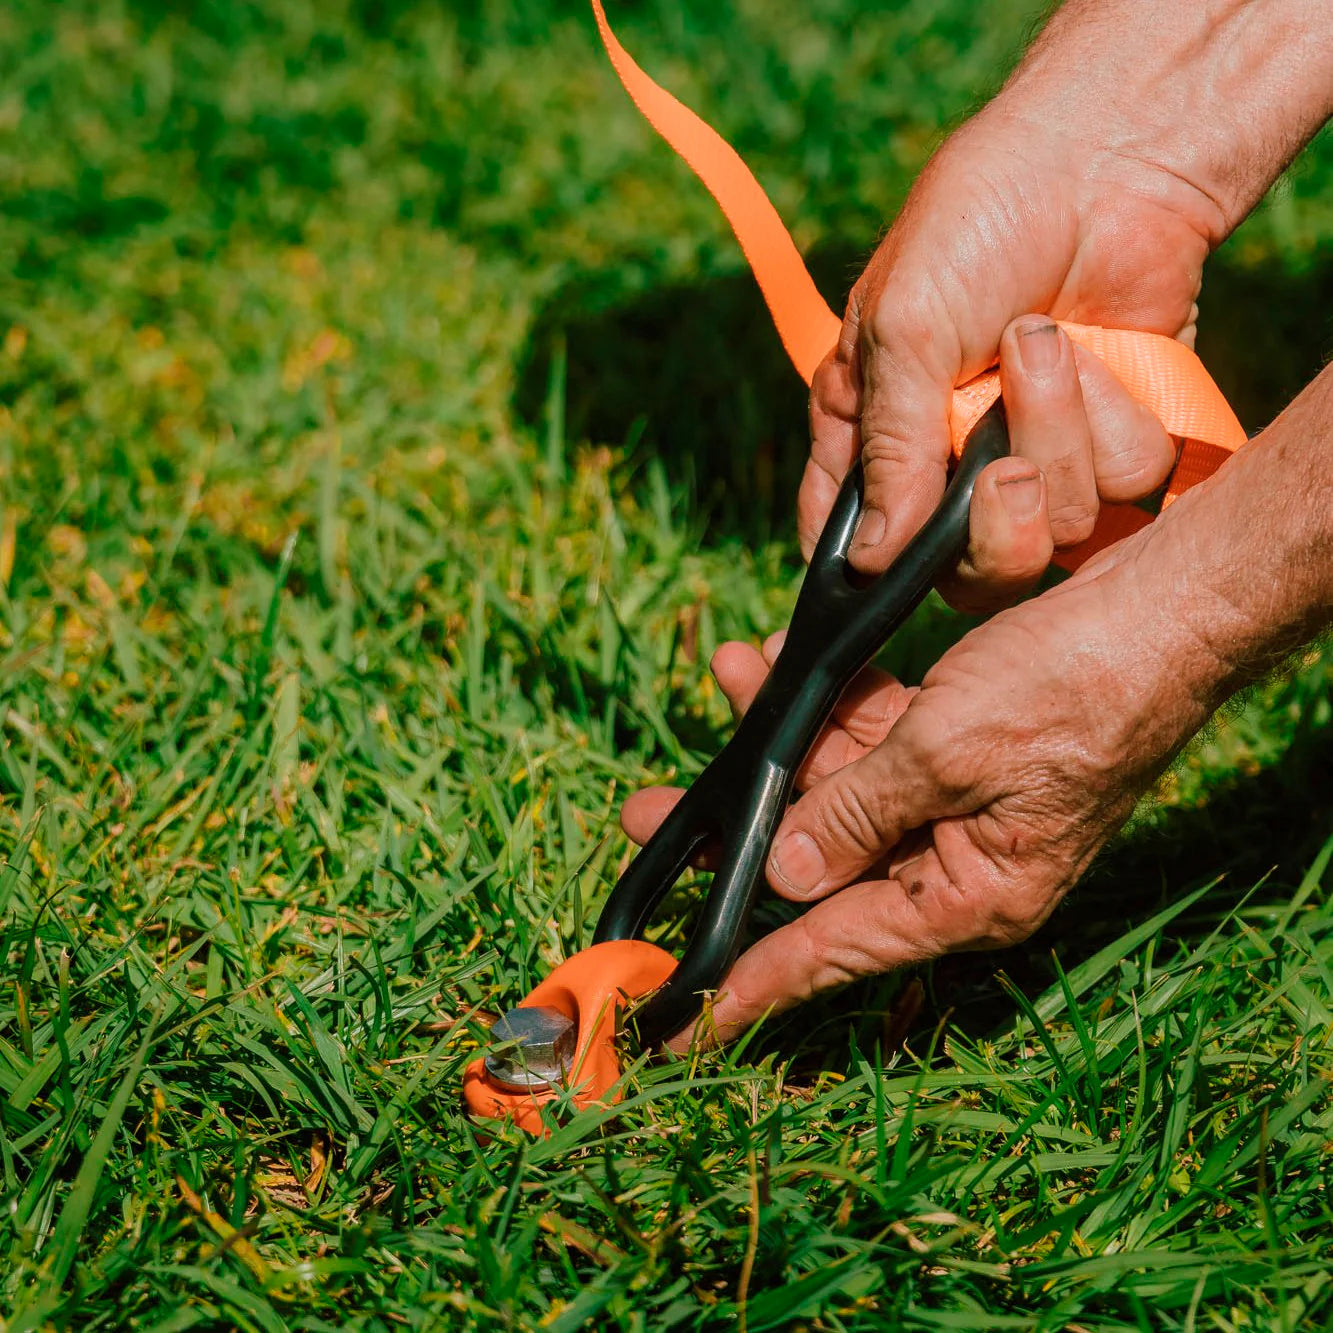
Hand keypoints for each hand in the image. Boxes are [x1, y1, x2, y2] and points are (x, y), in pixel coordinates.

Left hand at [621, 532, 1222, 1046]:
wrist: (1161, 615)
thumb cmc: (1073, 693)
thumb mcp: (945, 755)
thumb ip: (853, 815)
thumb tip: (782, 873)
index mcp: (963, 897)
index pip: (832, 953)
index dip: (749, 984)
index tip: (677, 1021)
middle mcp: (952, 863)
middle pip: (815, 861)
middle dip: (733, 826)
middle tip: (645, 814)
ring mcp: (951, 804)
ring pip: (834, 786)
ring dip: (778, 738)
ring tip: (730, 674)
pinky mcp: (952, 748)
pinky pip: (871, 736)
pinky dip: (833, 702)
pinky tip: (787, 660)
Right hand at [804, 101, 1223, 606]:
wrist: (1106, 161)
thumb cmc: (975, 226)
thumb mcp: (903, 330)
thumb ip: (890, 452)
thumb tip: (870, 562)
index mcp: (873, 439)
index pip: (849, 545)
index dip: (866, 579)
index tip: (888, 577)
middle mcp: (951, 466)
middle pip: (967, 576)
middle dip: (994, 532)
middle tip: (1002, 468)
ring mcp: (1037, 460)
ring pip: (1056, 530)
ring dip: (1057, 433)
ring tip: (1044, 344)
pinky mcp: (1113, 444)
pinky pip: (1127, 486)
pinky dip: (1116, 416)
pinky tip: (1100, 351)